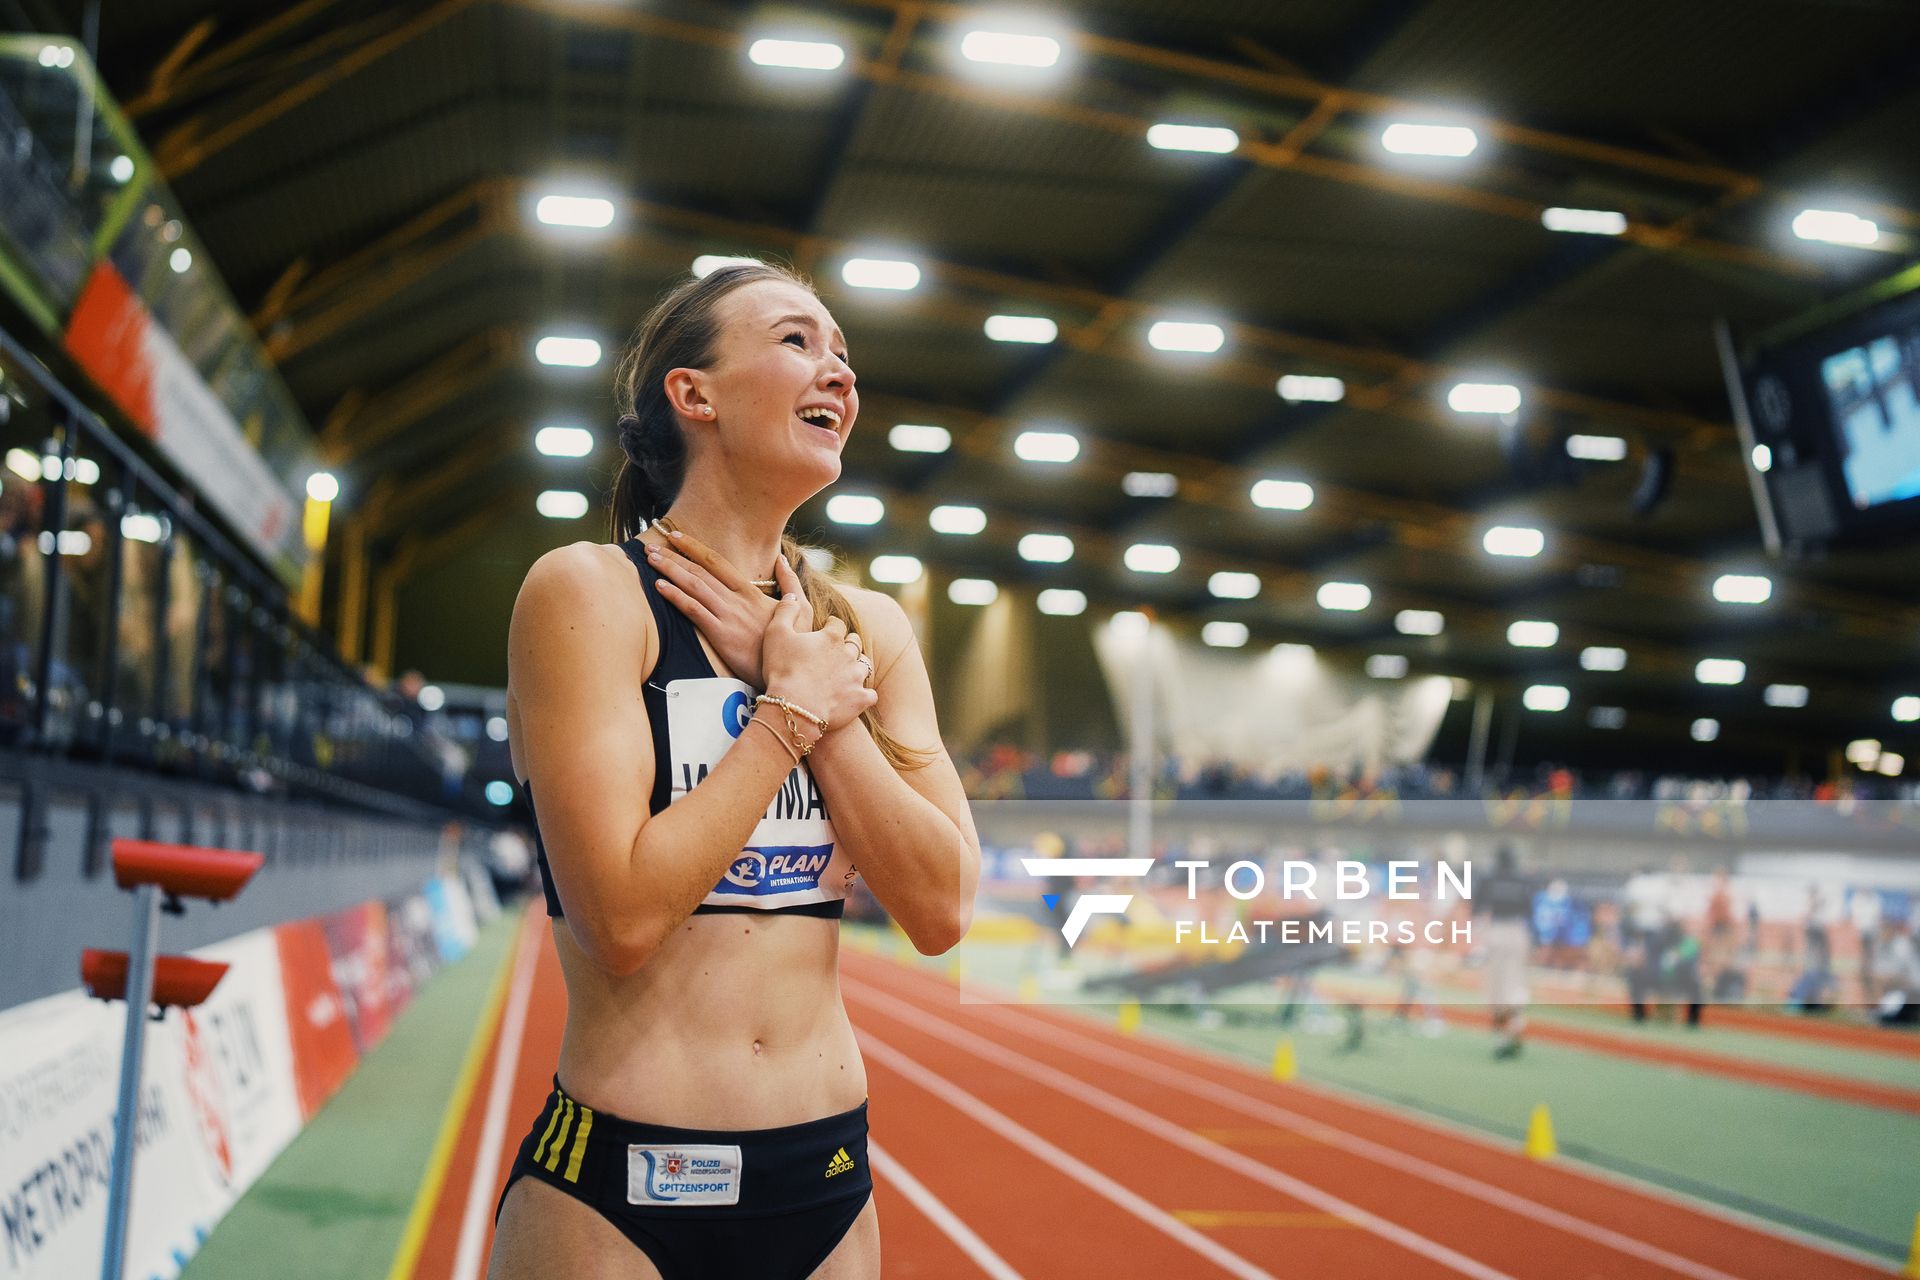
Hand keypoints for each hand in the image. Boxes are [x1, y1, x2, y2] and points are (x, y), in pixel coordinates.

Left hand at [644, 531, 779, 686]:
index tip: (676, 537)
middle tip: (652, 547)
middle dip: (674, 556)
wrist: (789, 669)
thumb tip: (782, 559)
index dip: (694, 547)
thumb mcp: (800, 608)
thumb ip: (790, 581)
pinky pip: (694, 611)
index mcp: (750, 591)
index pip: (717, 562)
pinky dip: (675, 596)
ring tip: (650, 560)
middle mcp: (736, 599)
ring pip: (693, 586)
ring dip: (669, 570)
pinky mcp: (721, 635)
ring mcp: (727, 616)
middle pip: (700, 570)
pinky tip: (659, 587)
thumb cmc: (794, 642)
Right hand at [761, 564, 877, 733]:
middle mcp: (848, 654)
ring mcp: (856, 677)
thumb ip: (786, 611)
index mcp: (830, 637)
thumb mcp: (776, 633)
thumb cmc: (782, 669)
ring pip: (865, 665)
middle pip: (855, 642)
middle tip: (839, 649)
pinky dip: (865, 694)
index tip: (826, 628)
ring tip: (849, 671)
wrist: (794, 707)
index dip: (831, 626)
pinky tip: (858, 696)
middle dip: (848, 643)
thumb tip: (792, 596)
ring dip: (858, 666)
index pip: (837, 624)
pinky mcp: (860, 699)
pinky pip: (871, 694)